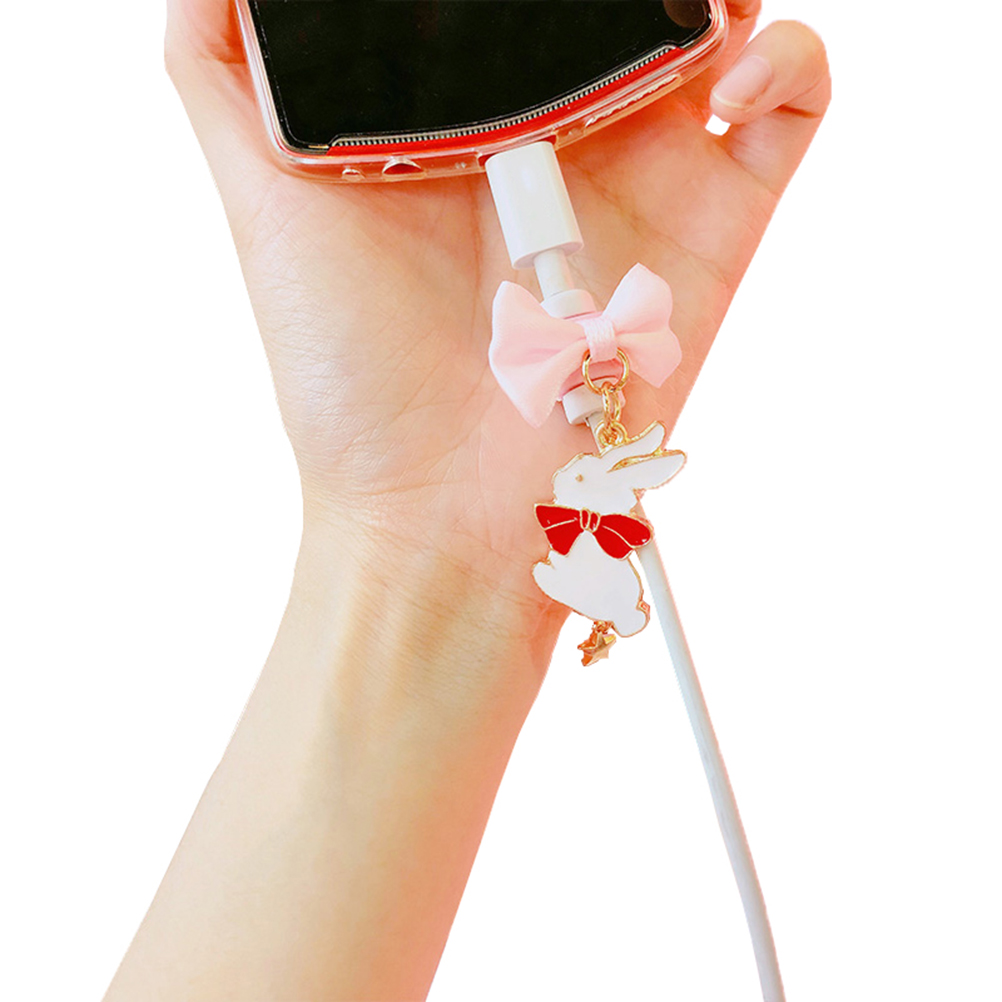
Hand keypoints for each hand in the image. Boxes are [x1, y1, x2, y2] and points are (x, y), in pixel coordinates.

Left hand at [166, 0, 830, 655]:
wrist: (436, 501)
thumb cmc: (345, 367)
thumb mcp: (262, 199)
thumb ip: (226, 75)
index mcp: (470, 108)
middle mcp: (563, 130)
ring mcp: (646, 168)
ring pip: (719, 16)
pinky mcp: (714, 221)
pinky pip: (791, 106)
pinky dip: (787, 56)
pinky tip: (729, 69)